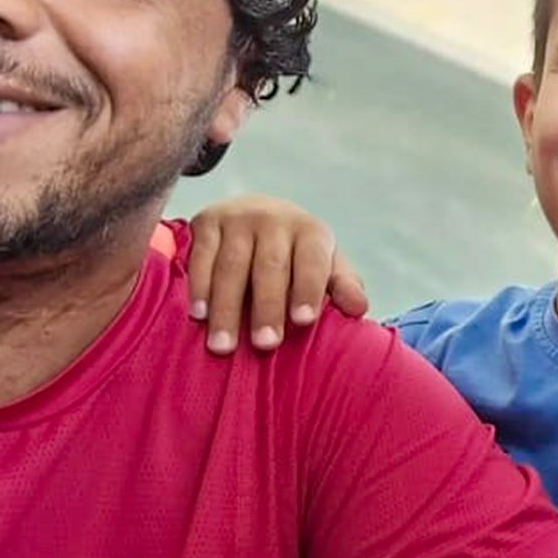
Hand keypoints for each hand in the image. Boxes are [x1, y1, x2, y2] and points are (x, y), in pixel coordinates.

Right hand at [187, 195, 368, 354]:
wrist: (258, 213)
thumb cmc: (297, 254)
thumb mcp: (326, 265)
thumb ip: (343, 286)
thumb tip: (358, 309)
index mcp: (310, 232)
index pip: (312, 262)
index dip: (308, 290)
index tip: (304, 320)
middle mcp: (275, 219)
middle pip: (270, 267)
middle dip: (267, 307)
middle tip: (265, 344)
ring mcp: (238, 218)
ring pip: (231, 266)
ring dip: (227, 307)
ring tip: (224, 344)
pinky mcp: (207, 221)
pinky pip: (200, 258)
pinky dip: (199, 287)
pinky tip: (199, 315)